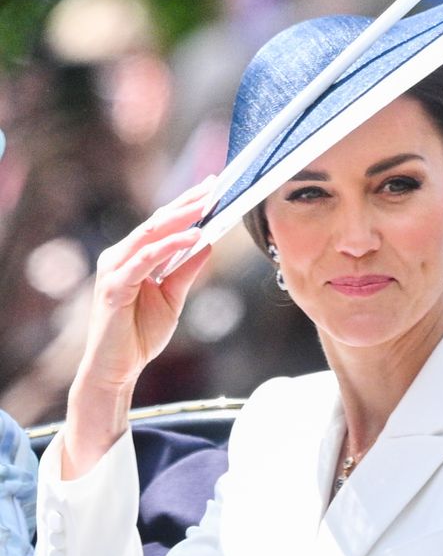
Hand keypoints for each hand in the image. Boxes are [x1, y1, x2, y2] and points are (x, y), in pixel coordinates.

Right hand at [63, 178, 214, 476]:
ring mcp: (114, 269)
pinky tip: (192, 236)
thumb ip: (186, 271)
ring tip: (208, 203)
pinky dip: (170, 246)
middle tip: (214, 187)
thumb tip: (207, 244)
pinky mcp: (115, 286)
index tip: (213, 189)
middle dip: (187, 203)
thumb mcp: (173, 298)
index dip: (186, 206)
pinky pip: (146, 259)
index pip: (162, 225)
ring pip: (150, 234)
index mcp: (133, 257)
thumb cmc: (139, 335)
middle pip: (157, 222)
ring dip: (181, 217)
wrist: (117, 369)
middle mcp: (120, 257)